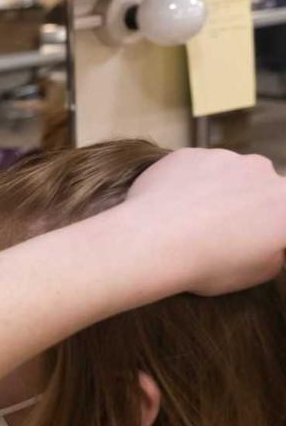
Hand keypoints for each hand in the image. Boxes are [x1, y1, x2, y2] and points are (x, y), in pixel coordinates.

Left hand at [121, 148, 285, 296]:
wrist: (153, 242)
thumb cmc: (209, 263)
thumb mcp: (259, 271)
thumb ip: (274, 248)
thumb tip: (268, 239)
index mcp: (285, 201)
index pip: (279, 212)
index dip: (265, 227)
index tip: (249, 239)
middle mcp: (261, 171)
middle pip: (259, 188)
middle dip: (246, 205)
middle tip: (220, 231)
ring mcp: (224, 157)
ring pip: (226, 174)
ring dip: (216, 192)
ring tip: (191, 221)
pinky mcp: (189, 154)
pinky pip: (193, 169)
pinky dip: (186, 184)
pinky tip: (171, 206)